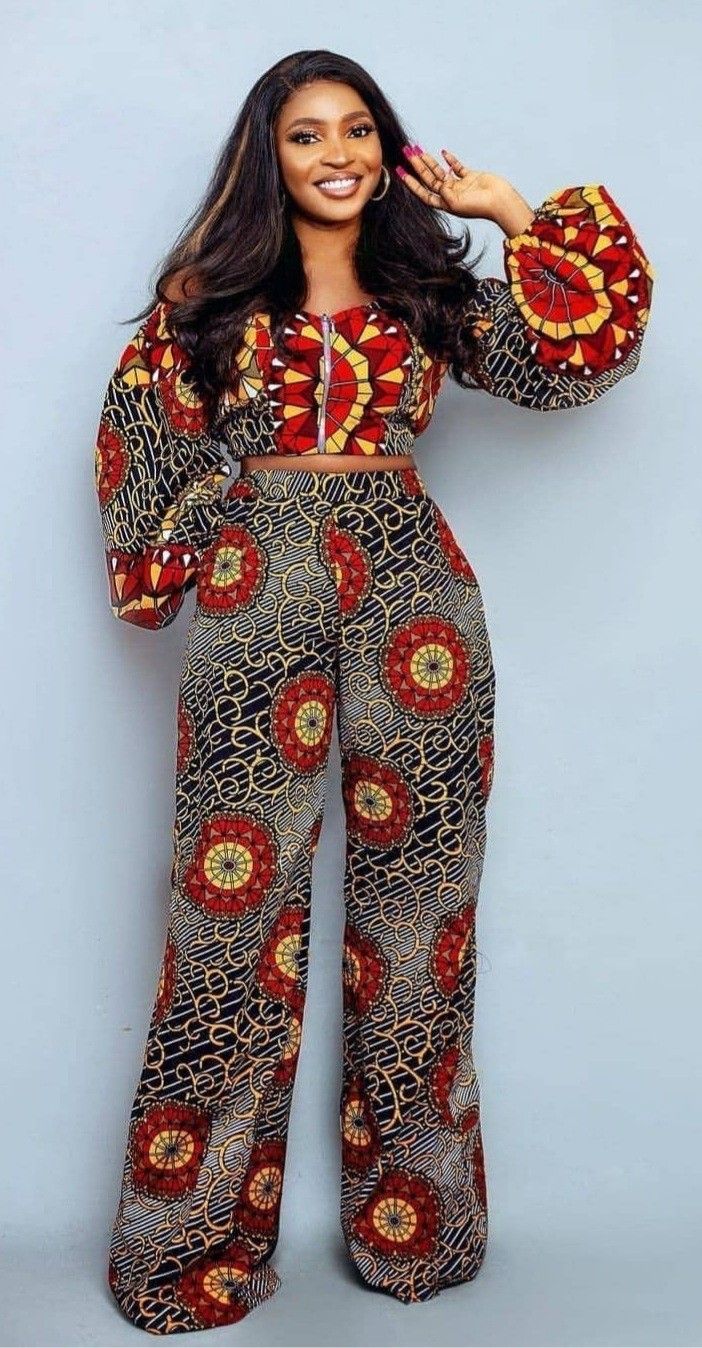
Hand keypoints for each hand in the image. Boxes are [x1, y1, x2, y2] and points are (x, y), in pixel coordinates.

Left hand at [396, 145, 524, 228]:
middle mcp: (450, 195)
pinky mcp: (470, 176)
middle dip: (418, 167)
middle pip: (429, 179)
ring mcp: (460, 185)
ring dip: (430, 161)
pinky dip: (450, 160)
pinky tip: (444, 153)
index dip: (411, 183)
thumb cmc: (480, 207)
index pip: (423, 192)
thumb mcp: (458, 204)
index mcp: (445, 204)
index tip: (400, 172)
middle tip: (407, 153)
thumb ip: (445, 194)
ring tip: (418, 151)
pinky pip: (457, 167)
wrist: (501, 201)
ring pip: (440, 172)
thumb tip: (439, 184)